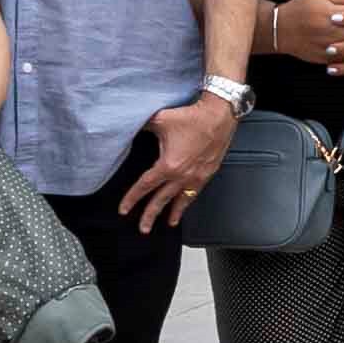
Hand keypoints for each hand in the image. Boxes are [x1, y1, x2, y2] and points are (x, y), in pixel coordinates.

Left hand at [120, 86, 241, 230]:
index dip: (132, 199)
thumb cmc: (193, 117)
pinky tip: (185, 206)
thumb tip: (129, 125)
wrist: (219, 114)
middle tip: (143, 228)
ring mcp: (196, 176)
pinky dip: (188, 202)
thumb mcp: (160, 119)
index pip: (145, 186)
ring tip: (168, 224)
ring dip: (172, 214)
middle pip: (161, 200)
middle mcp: (182, 175)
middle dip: (150, 215)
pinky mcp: (208, 173)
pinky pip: (195, 193)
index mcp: (168, 165)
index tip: (124, 209)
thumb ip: (142, 126)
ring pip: (181, 201)